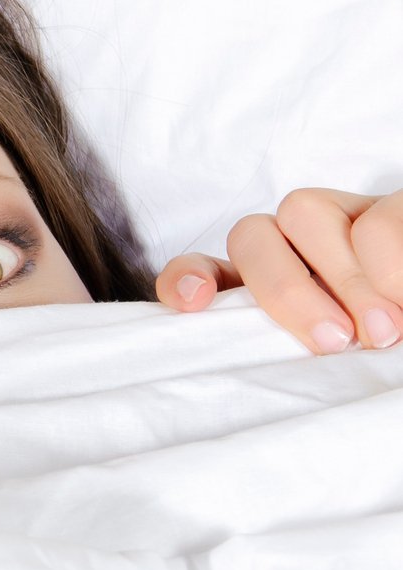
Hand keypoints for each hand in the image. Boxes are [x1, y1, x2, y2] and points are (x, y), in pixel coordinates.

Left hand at [157, 188, 402, 353]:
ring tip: (385, 333)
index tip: (193, 304)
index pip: (205, 272)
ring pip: (303, 213)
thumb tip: (310, 362)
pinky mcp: (390, 207)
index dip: (187, 279)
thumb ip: (314, 352)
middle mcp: (292, 244)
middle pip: (251, 236)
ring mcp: (341, 219)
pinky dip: (391, 263)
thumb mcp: (342, 356)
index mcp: (267, 285)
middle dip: (284, 290)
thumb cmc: (384, 349)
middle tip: (334, 342)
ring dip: (345, 278)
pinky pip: (378, 217)